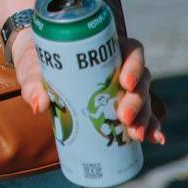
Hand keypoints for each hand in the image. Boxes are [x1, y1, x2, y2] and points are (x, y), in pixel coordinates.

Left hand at [8, 32, 164, 145]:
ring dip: (144, 117)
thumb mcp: (33, 68)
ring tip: (136, 134)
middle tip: (124, 117)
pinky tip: (154, 139)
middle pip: (140, 80)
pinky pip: (141, 115)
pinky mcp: (118, 105)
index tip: (124, 82)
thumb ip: (33, 84)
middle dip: (137, 101)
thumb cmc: (35, 61)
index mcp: (105, 48)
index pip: (132, 51)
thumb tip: (40, 106)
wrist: (32, 68)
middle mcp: (118, 66)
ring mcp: (120, 87)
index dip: (134, 65)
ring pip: (142, 99)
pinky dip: (150, 126)